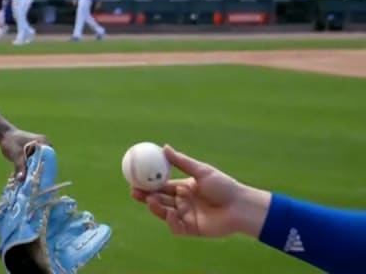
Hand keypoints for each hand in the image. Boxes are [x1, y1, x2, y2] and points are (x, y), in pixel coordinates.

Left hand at [0, 129, 50, 181]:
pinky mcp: (35, 155)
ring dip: (35, 173)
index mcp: (44, 143)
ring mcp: (40, 151)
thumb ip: (19, 166)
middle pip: (45, 163)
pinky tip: (26, 180)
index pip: (49, 159)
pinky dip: (31, 171)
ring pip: (40, 165)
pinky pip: (35, 165)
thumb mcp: (16, 154)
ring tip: (31, 184)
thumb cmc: (10, 141)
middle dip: (40, 173)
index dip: (46, 170)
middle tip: (35, 185)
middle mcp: (45, 147)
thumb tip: (21, 180)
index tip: (42, 181)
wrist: (4, 136)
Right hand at [130, 145, 270, 238]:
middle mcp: (183, 202)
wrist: (241, 206)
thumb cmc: (224, 186)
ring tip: (150, 200)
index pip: (162, 186)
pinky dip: (171, 222)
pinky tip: (170, 214)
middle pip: (159, 199)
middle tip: (134, 191)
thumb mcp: (201, 171)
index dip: (148, 183)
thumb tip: (164, 147)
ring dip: (155, 207)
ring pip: (165, 212)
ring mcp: (186, 216)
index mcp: (184, 188)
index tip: (136, 178)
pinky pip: (176, 227)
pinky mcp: (192, 229)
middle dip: (145, 196)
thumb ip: (182, 162)